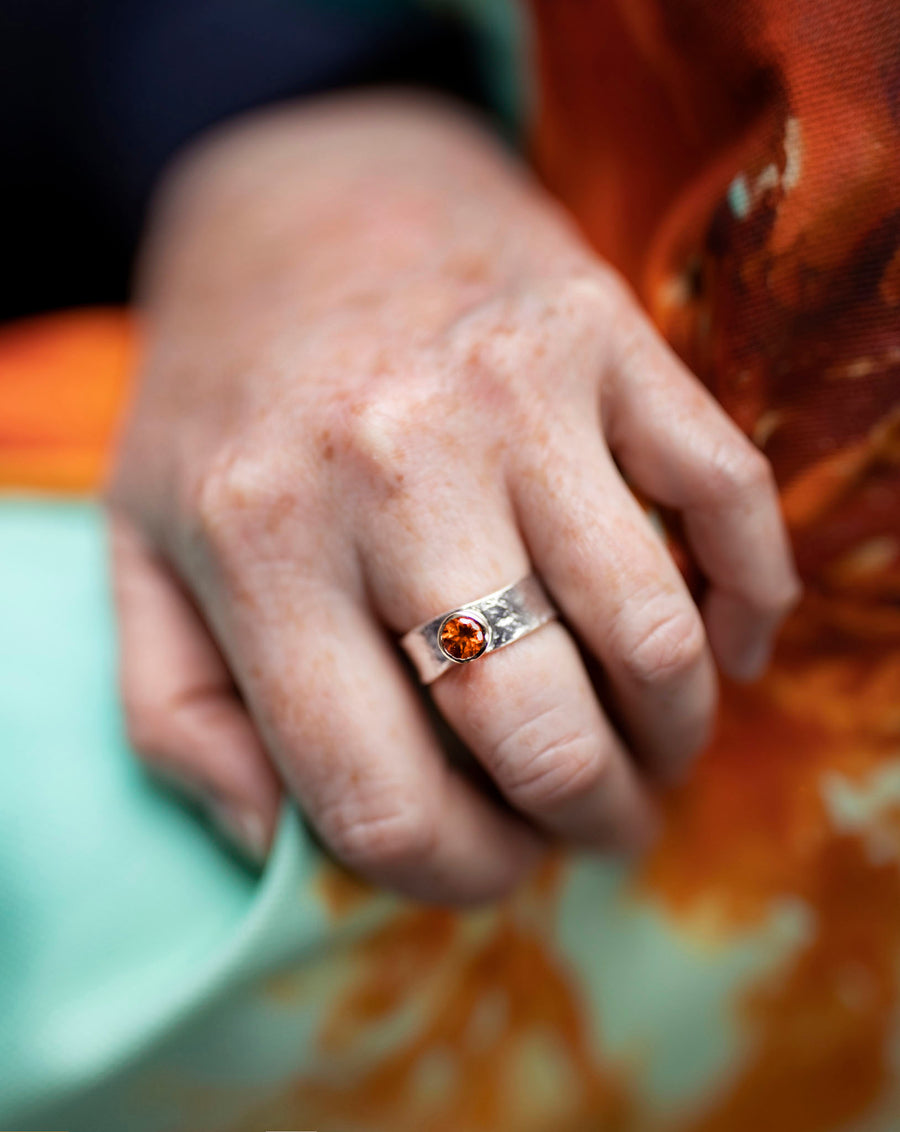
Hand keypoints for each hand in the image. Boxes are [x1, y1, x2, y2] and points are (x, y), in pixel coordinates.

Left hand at [109, 95, 798, 902]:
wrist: (302, 188)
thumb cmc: (223, 392)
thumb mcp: (138, 548)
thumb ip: (176, 713)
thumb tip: (273, 840)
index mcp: (258, 541)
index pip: (381, 800)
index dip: (455, 877)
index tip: (490, 864)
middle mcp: (390, 464)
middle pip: (539, 738)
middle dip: (588, 824)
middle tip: (593, 823)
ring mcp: (512, 389)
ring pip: (652, 637)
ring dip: (672, 736)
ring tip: (651, 745)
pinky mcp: (603, 332)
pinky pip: (728, 497)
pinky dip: (750, 599)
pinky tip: (723, 643)